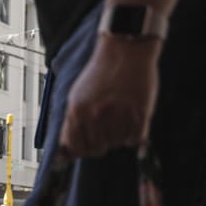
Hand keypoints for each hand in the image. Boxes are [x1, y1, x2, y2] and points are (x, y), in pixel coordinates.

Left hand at [59, 36, 160, 157]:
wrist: (126, 50)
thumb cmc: (100, 74)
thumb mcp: (76, 97)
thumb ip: (69, 126)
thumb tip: (65, 155)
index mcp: (78, 112)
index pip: (77, 149)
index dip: (83, 149)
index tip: (90, 142)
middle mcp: (96, 116)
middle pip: (98, 149)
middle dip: (102, 141)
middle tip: (108, 124)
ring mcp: (118, 115)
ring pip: (117, 144)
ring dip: (119, 135)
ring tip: (121, 114)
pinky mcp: (140, 114)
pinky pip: (134, 140)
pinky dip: (134, 133)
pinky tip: (132, 118)